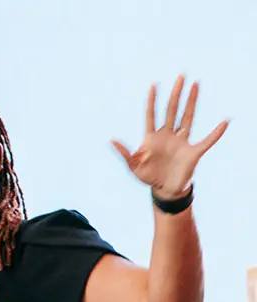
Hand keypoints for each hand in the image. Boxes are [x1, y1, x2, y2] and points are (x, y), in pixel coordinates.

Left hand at [111, 75, 228, 199]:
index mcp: (152, 138)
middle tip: (181, 76)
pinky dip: (216, 133)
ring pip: (187, 117)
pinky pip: (207, 141)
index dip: (152, 101)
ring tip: (196, 85)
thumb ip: (124, 153)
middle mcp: (168, 135)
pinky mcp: (193, 152)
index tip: (153, 85)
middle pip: (172, 110)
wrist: (163, 190)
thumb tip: (112, 140)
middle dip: (176, 94)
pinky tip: (224, 123)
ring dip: (192, 102)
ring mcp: (181, 142)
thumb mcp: (133, 166)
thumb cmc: (147, 176)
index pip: (151, 115)